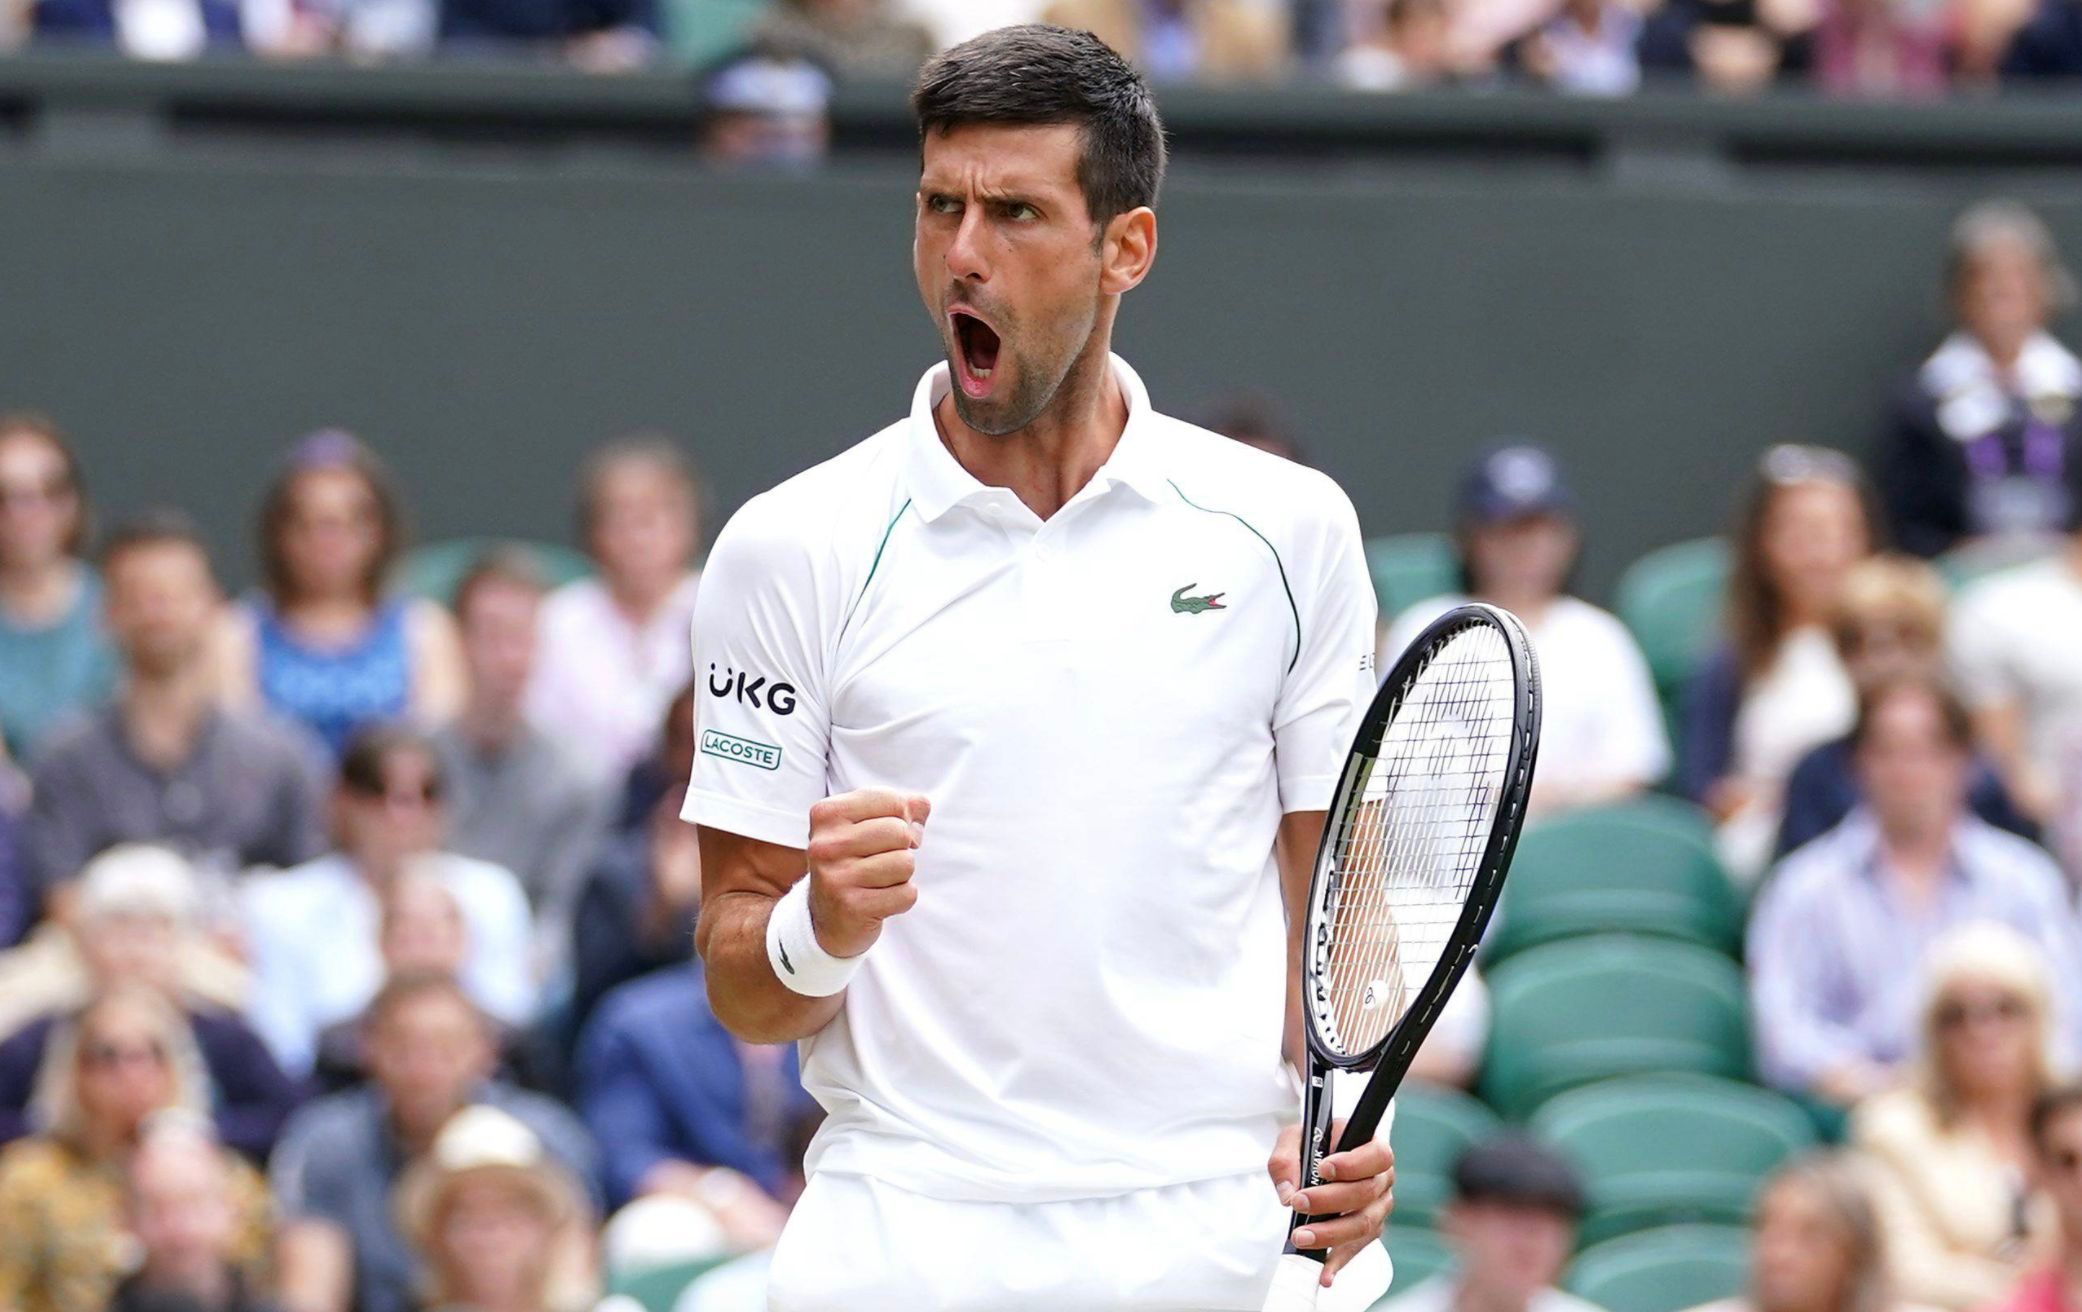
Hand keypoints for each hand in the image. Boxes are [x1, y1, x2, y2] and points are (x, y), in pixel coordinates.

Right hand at [804, 788, 930, 958]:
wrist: (826, 917)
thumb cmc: (853, 861)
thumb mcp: (866, 824)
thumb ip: (900, 807)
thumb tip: (922, 806)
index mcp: (826, 814)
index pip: (891, 800)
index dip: (903, 818)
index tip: (887, 836)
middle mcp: (825, 844)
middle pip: (900, 832)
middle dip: (902, 848)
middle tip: (882, 861)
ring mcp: (836, 877)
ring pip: (906, 863)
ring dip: (902, 875)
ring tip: (879, 881)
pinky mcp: (852, 907)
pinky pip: (907, 894)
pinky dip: (902, 898)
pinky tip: (879, 900)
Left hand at [1267, 1120, 1395, 1287]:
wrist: (1315, 1162)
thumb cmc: (1312, 1145)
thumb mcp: (1294, 1138)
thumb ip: (1287, 1158)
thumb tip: (1289, 1192)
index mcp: (1371, 1148)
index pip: (1377, 1156)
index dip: (1353, 1164)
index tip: (1323, 1168)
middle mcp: (1382, 1179)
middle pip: (1365, 1193)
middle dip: (1329, 1201)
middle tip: (1298, 1203)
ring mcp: (1378, 1208)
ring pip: (1362, 1225)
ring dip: (1330, 1234)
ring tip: (1300, 1237)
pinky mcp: (1367, 1231)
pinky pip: (1355, 1248)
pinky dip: (1338, 1262)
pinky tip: (1324, 1274)